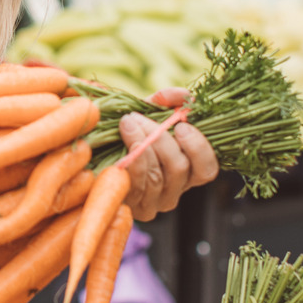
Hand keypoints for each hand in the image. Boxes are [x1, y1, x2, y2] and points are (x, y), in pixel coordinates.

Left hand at [118, 88, 219, 220]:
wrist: (95, 155)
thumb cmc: (128, 134)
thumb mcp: (148, 113)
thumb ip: (167, 101)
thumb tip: (184, 95)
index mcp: (187, 171)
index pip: (207, 168)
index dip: (198, 148)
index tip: (181, 126)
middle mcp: (175, 190)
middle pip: (179, 168)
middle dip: (159, 139)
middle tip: (138, 118)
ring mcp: (155, 203)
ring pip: (156, 176)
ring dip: (141, 145)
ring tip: (127, 123)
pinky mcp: (134, 207)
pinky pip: (137, 185)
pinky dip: (131, 161)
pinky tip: (123, 142)